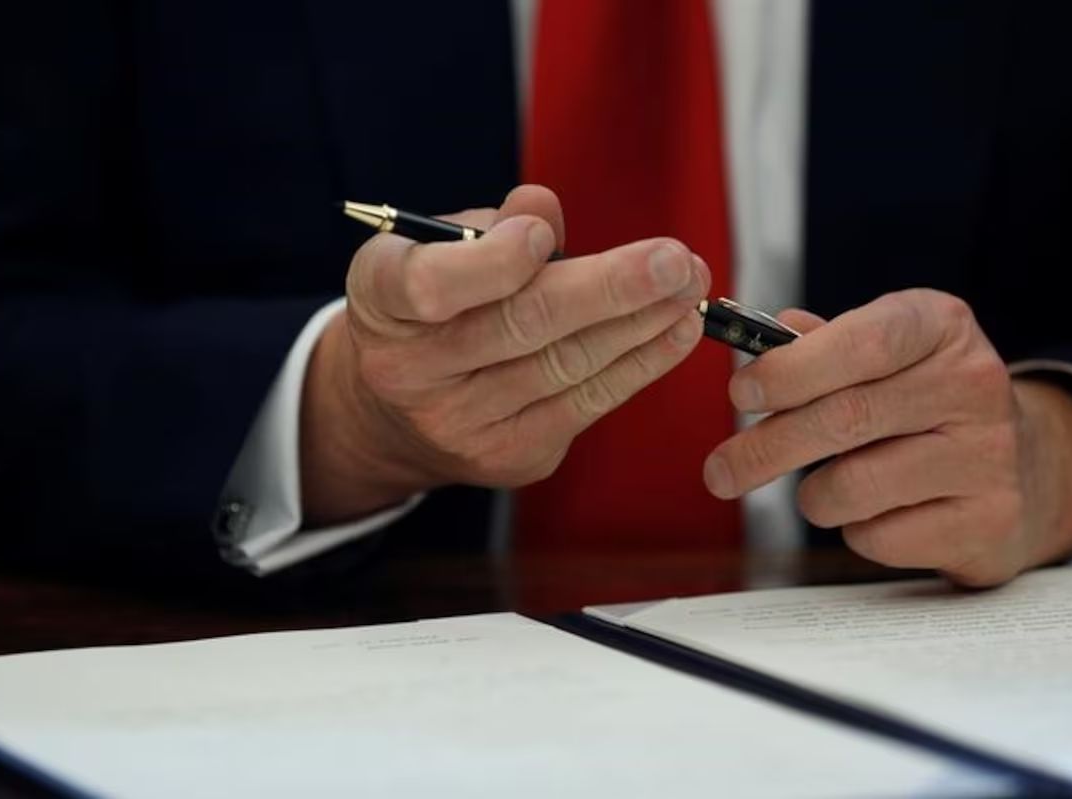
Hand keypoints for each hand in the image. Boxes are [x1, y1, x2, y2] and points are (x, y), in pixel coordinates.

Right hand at [301, 185, 709, 524]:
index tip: (542, 236)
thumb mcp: (431, 253)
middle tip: (671, 260)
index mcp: (382, 304)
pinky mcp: (511, 456)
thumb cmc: (426, 311)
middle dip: (609, 289)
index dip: (493, 262)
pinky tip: (674, 332)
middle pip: (521, 327)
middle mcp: (412, 372)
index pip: (430, 286)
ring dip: (641, 324)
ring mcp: (463, 424)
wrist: (394, 415)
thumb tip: (543, 208)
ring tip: (688, 288)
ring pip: (566, 367)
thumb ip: (488, 227)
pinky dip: (639, 364)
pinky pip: (587, 404)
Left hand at [703, 289, 1071, 586]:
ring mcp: (989, 456)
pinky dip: (856, 530)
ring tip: (824, 488)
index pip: (863, 342)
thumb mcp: (884, 353)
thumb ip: (820, 346)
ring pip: (854, 486)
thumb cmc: (924, 402)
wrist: (1025, 467)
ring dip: (813, 496)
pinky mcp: (988, 522)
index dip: (792, 369)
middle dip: (766, 448)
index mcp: (941, 326)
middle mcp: (974, 383)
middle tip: (720, 471)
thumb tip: (759, 346)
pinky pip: (880, 536)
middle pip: (846, 419)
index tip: (740, 394)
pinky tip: (878, 513)